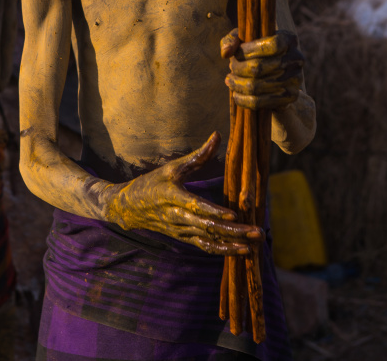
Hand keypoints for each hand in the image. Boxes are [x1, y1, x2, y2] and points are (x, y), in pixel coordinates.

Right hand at [105, 132, 263, 255]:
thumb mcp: (173, 167)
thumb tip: (217, 135)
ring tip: (254, 246)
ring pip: (209, 241)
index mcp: (173, 197)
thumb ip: (198, 155)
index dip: (214, 212)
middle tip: (257, 232)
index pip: (196, 207)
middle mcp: (177, 218)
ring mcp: (181, 231)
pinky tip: (241, 251)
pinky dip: (223, 251)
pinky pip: (205, 247)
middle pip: (208, 227)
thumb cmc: (152, 182)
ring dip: (232, 245)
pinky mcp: (184, 238)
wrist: (129, 208)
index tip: (234, 215)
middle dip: (234, 231)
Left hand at [221, 28, 302, 109]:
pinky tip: (236, 94)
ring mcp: (296, 79)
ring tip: (230, 80)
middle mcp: (296, 58)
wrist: (273, 74)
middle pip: (259, 67)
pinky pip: (261, 102)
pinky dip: (244, 100)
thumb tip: (226, 53)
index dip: (249, 51)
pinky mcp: (291, 97)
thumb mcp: (243, 41)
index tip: (236, 54)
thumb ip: (232, 40)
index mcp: (288, 39)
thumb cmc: (255, 52)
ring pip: (257, 86)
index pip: (271, 45)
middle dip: (238, 69)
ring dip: (238, 84)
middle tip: (230, 68)